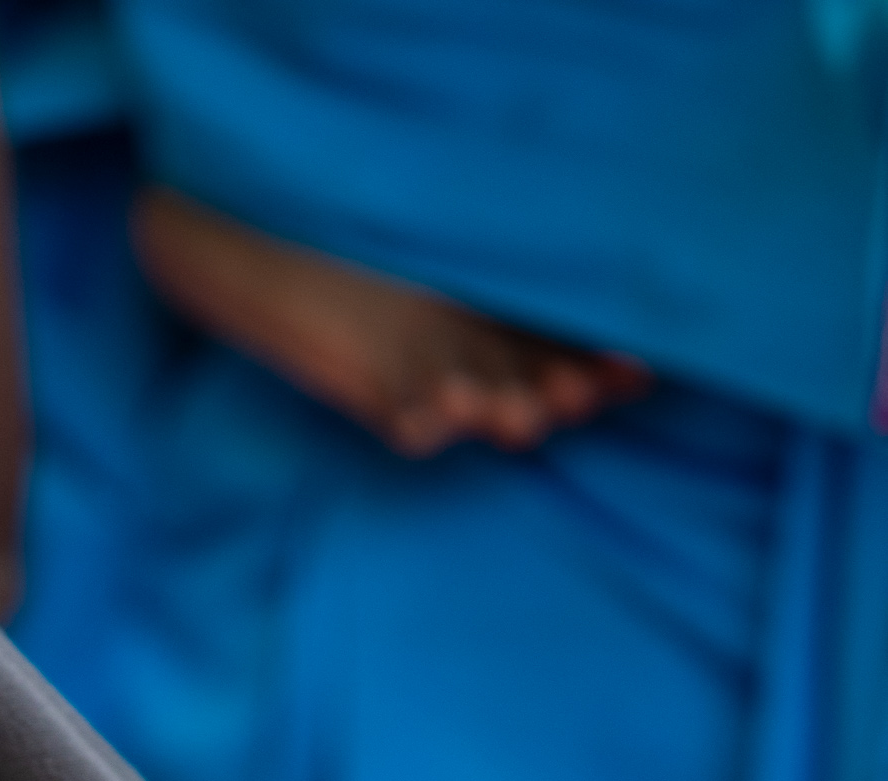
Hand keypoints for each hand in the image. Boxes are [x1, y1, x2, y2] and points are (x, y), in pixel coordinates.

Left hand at [132, 187, 647, 459]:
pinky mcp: (379, 398)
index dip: (608, 359)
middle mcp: (483, 354)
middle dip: (565, 392)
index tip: (640, 359)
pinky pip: (409, 425)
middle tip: (580, 387)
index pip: (574, 341)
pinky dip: (426, 422)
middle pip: (541, 386)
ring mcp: (433, 381)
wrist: (278, 239)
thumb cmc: (382, 218)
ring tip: (517, 407)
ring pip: (486, 413)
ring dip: (507, 415)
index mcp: (512, 313)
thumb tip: (607, 223)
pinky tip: (439, 407)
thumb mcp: (466, 222)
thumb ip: (521, 236)